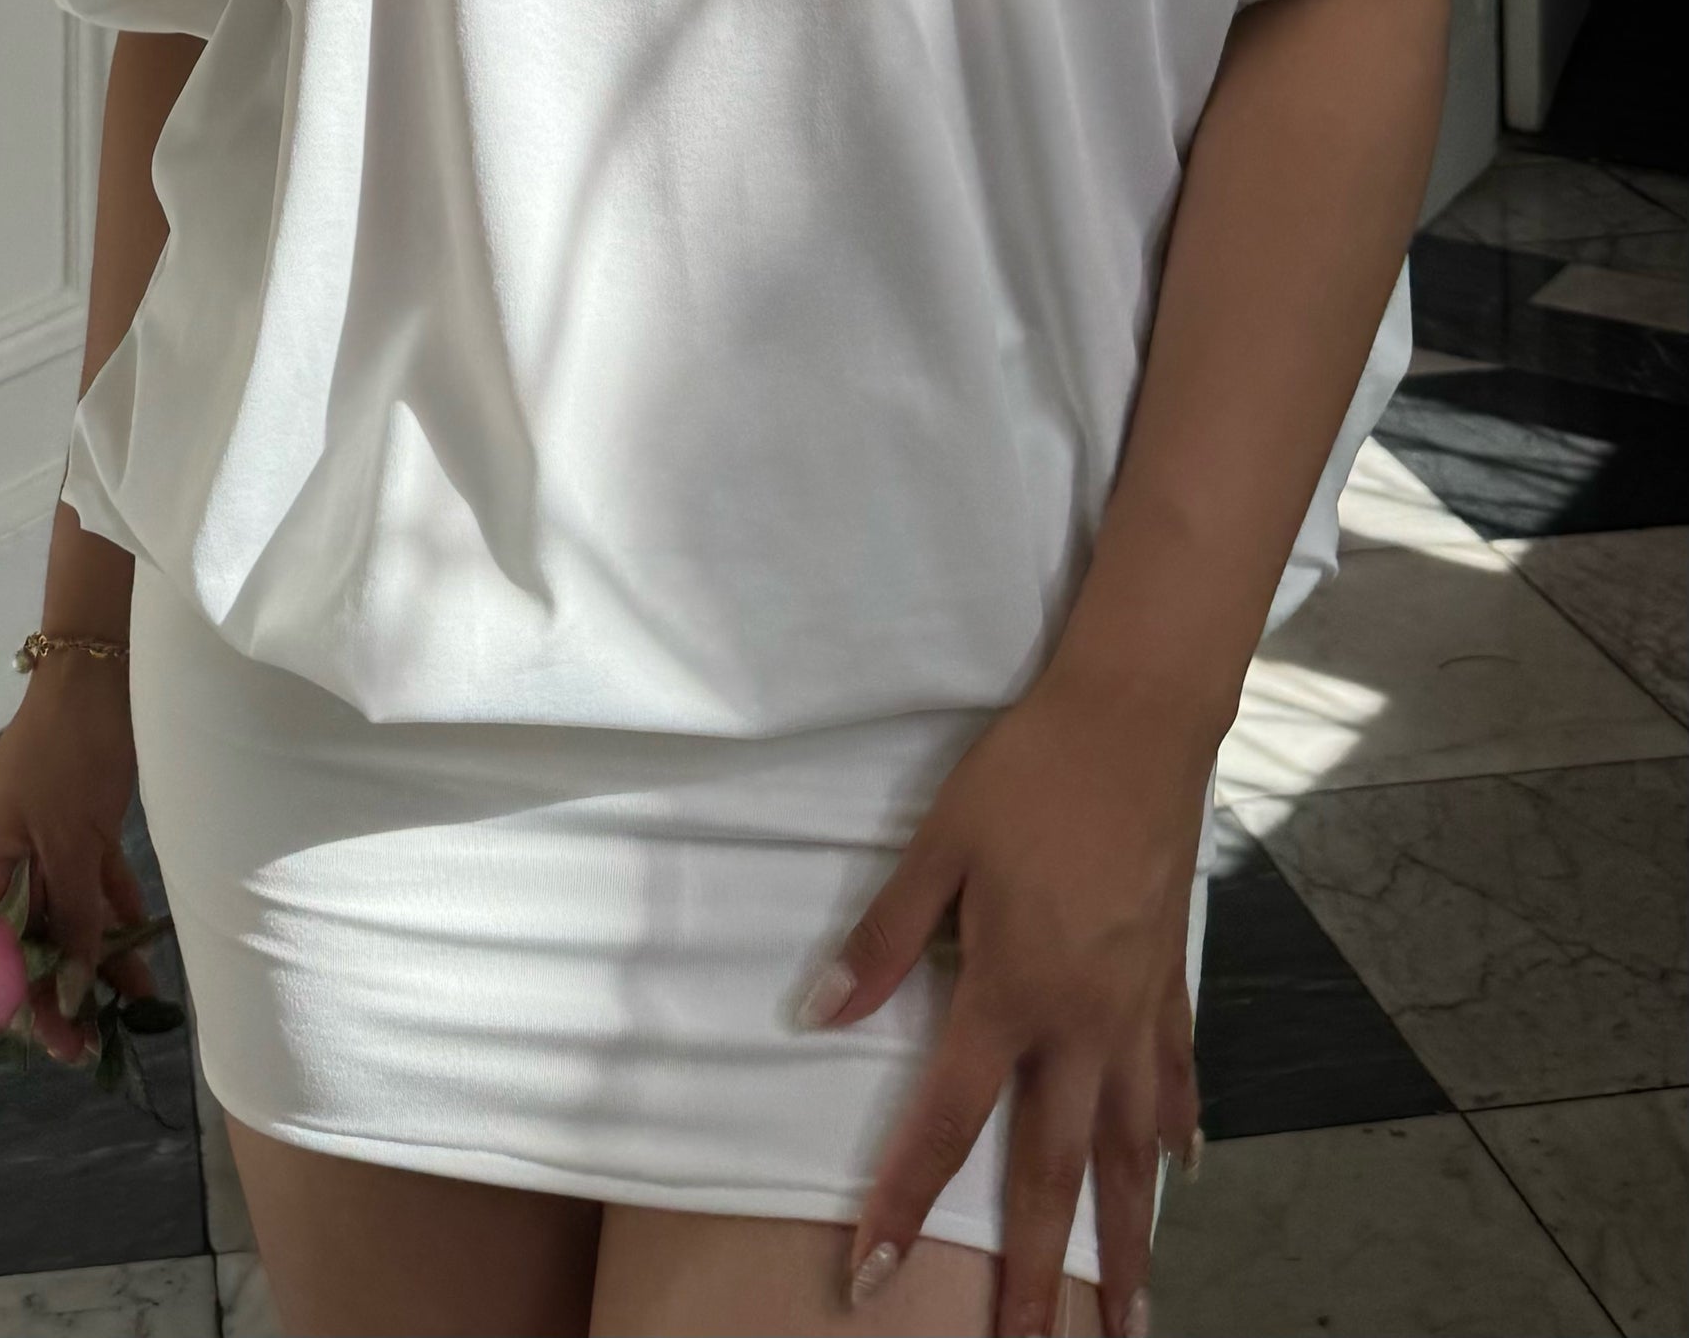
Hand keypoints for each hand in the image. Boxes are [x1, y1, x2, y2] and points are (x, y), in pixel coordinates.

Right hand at [0, 654, 155, 1061]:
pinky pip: (94, 881)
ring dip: (100, 955)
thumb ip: (73, 913)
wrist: (102, 671)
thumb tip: (73, 988)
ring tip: (138, 1004)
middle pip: (31, 936)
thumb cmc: (71, 752)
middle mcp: (7, 856)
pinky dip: (116, 911)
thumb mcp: (71, 840)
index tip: (58, 1041)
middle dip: (65, 987)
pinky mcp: (81, 823)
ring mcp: (45, 838)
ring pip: (69, 912)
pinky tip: (142, 946)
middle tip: (98, 1042)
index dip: (23, 998)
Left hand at [799, 669, 1212, 1337]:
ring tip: (1135, 1317)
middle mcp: (1082, 1020)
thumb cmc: (1027, 775)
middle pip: (1056, 1171)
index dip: (907, 1203)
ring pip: (1134, 1150)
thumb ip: (882, 938)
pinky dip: (1180, 1133)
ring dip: (1131, 1240)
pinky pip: (1179, 1076)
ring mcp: (1137, 1006)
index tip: (874, 1277)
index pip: (948, 1120)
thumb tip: (816, 1014)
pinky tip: (1181, 1174)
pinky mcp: (1172, 977)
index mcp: (1011, 989)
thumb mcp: (939, 844)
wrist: (1136, 720)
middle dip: (1041, 1276)